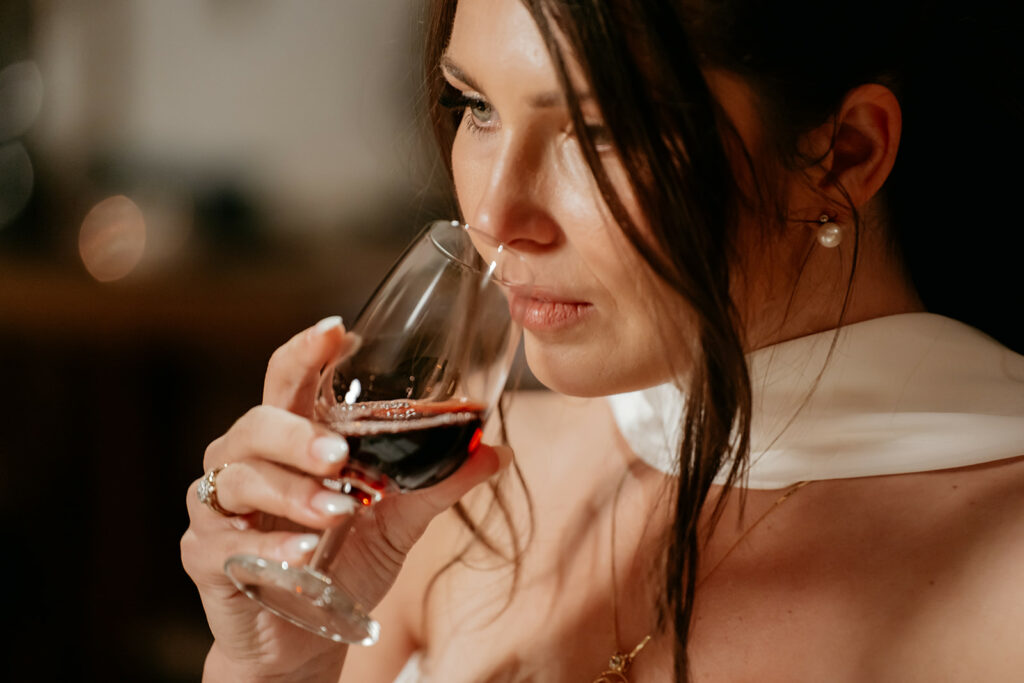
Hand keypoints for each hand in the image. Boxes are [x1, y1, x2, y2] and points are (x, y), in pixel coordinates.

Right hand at [181, 317, 508, 681]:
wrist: (304, 639)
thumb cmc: (343, 564)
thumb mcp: (397, 522)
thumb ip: (436, 485)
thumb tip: (496, 452)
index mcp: (291, 438)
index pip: (290, 379)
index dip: (306, 351)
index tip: (337, 331)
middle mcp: (247, 460)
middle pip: (257, 423)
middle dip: (298, 435)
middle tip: (340, 455)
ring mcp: (220, 506)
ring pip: (240, 478)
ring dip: (292, 493)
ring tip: (338, 513)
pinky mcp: (206, 554)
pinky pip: (226, 541)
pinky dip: (269, 546)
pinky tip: (304, 556)